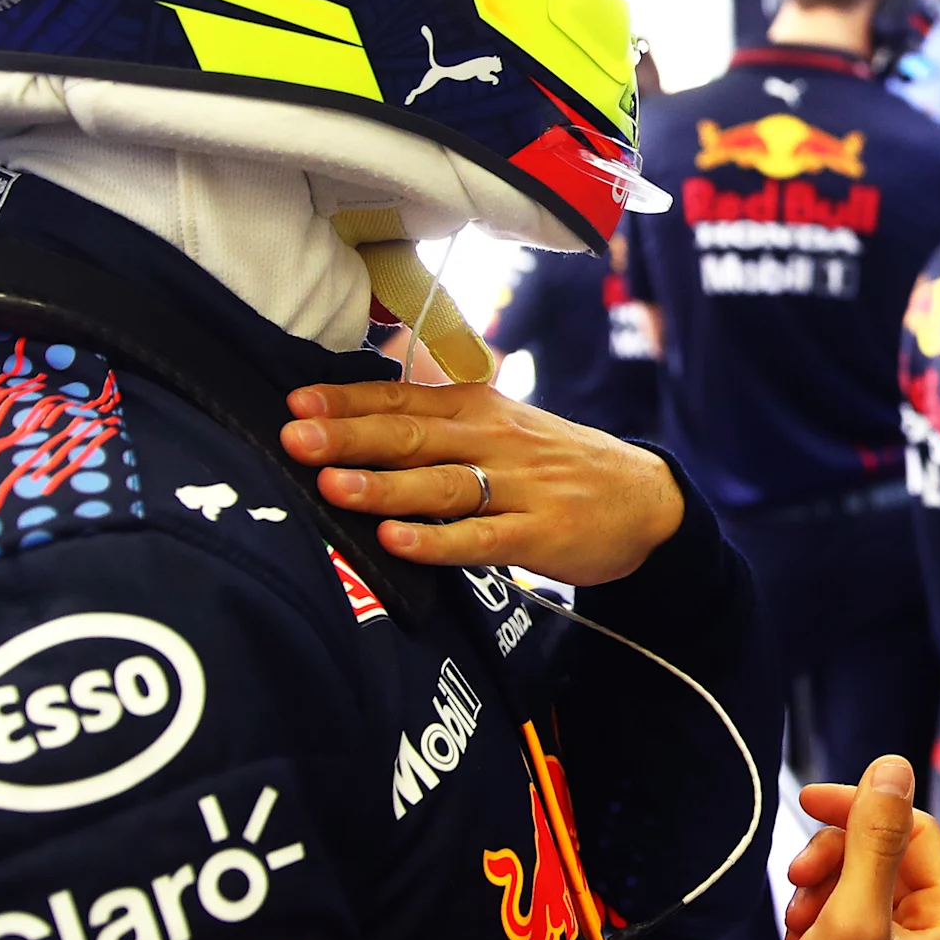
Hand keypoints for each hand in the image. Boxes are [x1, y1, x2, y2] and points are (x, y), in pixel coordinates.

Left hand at [280, 380, 684, 581]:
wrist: (643, 497)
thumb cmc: (555, 463)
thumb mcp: (502, 424)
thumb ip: (438, 421)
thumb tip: (356, 416)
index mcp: (479, 409)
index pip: (403, 398)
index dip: (348, 401)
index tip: (296, 404)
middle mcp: (493, 441)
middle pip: (413, 435)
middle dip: (350, 437)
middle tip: (295, 438)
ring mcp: (517, 489)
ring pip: (441, 484)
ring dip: (385, 485)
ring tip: (331, 487)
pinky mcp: (537, 535)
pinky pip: (480, 538)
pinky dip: (438, 541)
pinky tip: (399, 542)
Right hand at [752, 757, 939, 939]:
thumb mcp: (851, 917)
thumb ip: (873, 838)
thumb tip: (895, 769)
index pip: (916, 831)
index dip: (863, 810)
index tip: (811, 801)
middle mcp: (934, 939)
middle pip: (884, 855)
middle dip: (834, 859)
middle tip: (798, 877)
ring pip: (856, 884)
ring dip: (818, 891)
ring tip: (799, 925)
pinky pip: (839, 918)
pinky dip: (812, 922)